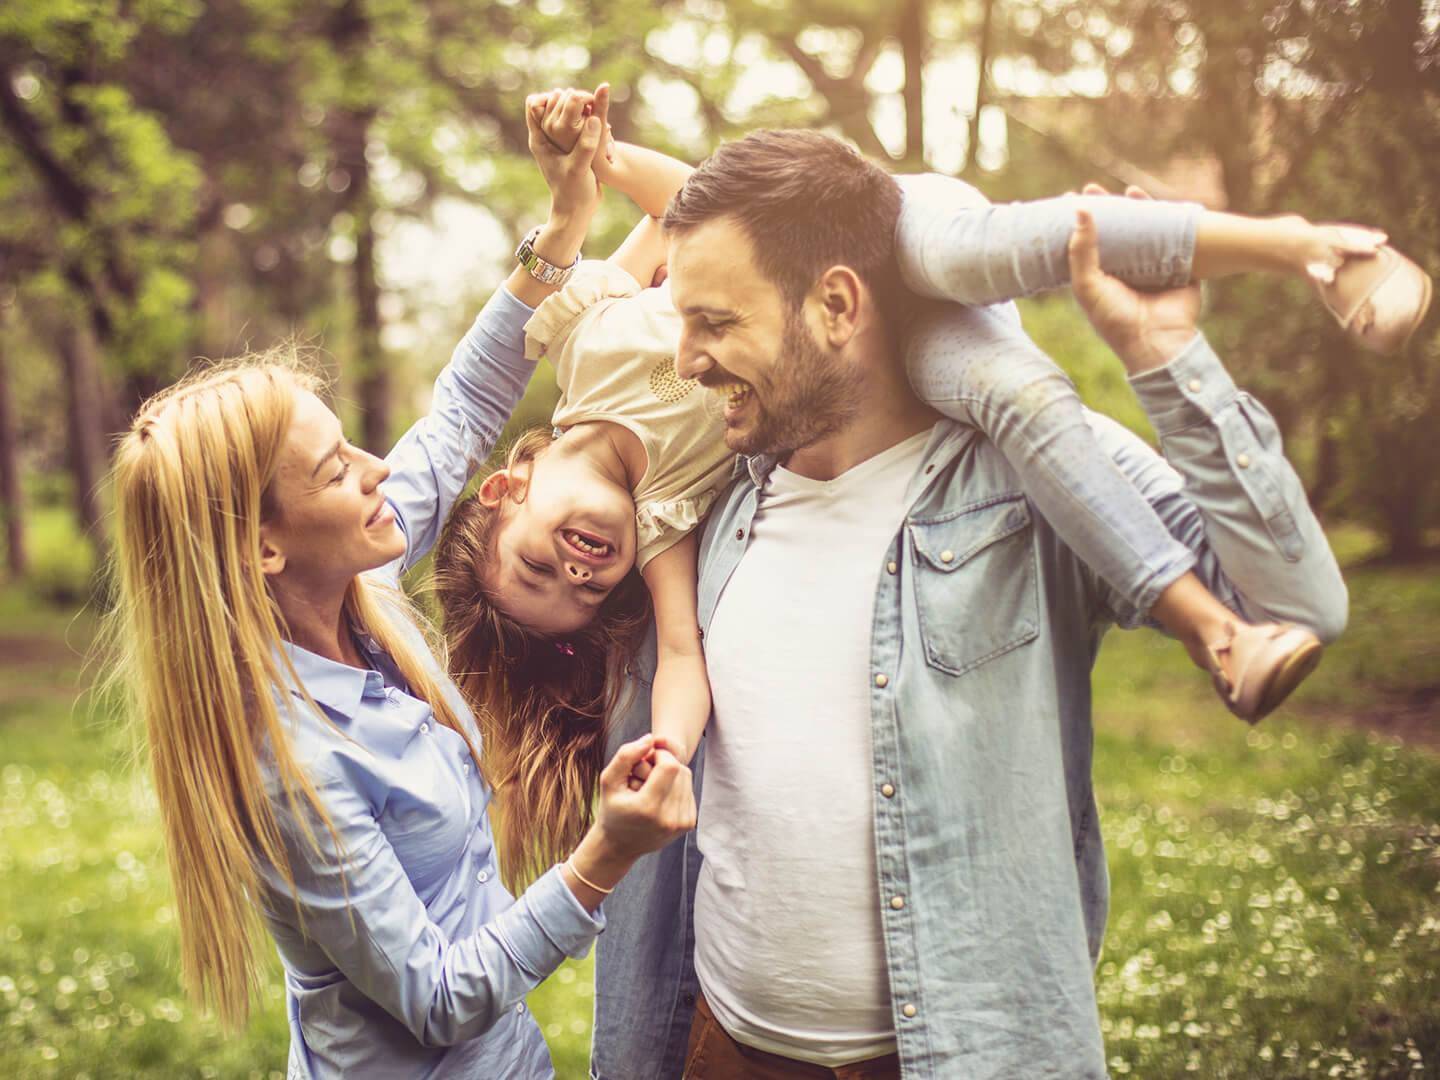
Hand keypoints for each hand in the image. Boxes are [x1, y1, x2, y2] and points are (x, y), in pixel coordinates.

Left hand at [524, 87, 606, 224]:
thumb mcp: (580, 169)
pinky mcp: (573, 144)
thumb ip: (585, 144)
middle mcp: (546, 136)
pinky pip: (579, 121)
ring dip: (582, 108)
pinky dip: (590, 118)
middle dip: (571, 100)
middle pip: (552, 102)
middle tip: (590, 105)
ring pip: (567, 110)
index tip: (575, 103)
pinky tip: (603, 125)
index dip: (553, 98)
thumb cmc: (574, 193)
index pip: (535, 104)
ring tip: (597, 112)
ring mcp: (559, 140)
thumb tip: (594, 119)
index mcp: (539, 139)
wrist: (577, 210)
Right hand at [595, 735, 695, 858]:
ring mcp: (681, 823)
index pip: (670, 766)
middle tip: (646, 772)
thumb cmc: (612, 809)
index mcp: (648, 808)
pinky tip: (660, 795)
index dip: (660, 755)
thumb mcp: (609, 781)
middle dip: (665, 763)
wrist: (620, 845)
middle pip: (681, 771)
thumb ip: (626, 756)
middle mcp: (668, 818)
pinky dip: (676, 787)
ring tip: (651, 784)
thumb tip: (650, 738)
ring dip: (671, 774)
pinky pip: (689, 791)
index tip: (646, 758)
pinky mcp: (688, 824)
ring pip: (687, 779)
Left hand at [1068, 184, 1202, 374]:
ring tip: (1126, 190)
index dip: (1079, 223)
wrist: (1157, 341)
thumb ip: (1081, 251)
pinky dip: (1169, 218)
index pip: (1087, 243)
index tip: (1069, 200)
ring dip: (1137, 209)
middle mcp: (1126, 270)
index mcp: (1101, 277)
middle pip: (1116, 232)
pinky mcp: (1178, 265)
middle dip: (1106, 210)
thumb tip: (1080, 210)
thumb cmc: (1116, 319)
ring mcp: (1153, 266)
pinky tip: (1162, 203)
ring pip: (1145, 231)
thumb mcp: (1088, 286)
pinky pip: (1175, 236)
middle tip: (1092, 189)